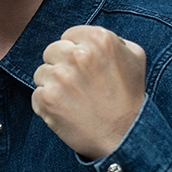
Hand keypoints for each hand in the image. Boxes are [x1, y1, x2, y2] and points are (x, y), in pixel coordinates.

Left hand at [31, 25, 145, 159]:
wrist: (124, 135)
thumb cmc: (129, 97)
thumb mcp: (135, 57)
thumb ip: (113, 40)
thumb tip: (89, 37)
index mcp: (99, 39)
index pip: (69, 35)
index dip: (75, 52)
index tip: (85, 68)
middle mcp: (77, 54)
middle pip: (51, 51)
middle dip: (61, 66)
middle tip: (79, 85)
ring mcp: (60, 76)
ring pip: (41, 73)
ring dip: (53, 85)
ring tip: (75, 99)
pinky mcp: (47, 98)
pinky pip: (36, 94)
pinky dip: (47, 104)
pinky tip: (67, 110)